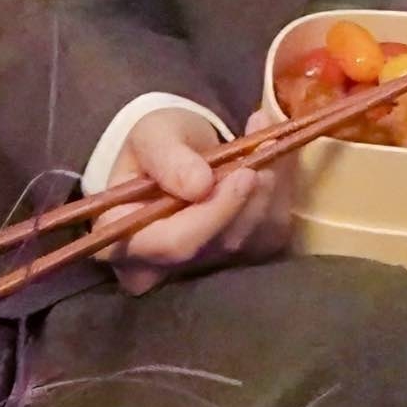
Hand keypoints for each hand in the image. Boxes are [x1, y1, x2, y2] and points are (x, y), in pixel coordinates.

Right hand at [99, 103, 295, 290]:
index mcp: (124, 243)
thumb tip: (199, 185)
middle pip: (219, 245)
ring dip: (270, 190)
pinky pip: (272, 234)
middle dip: (249, 196)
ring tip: (267, 142)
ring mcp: (202, 270)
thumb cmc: (157, 145)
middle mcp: (162, 269)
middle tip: (265, 146)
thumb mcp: (153, 136)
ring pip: (252, 242)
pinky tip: (275, 159)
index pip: (175, 245)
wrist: (179, 154)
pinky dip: (281, 194)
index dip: (214, 213)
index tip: (244, 173)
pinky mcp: (238, 262)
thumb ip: (168, 158)